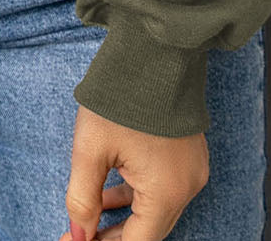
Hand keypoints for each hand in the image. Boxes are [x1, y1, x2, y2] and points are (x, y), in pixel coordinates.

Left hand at [60, 105, 208, 239]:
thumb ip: (82, 198)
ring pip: (155, 209)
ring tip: (89, 216)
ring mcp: (192, 170)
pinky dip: (136, 194)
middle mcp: (187, 187)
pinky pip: (163, 187)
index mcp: (167, 192)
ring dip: (123, 216)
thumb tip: (78, 234)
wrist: (153, 49)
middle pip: (148, 230)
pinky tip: (109, 192)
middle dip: (112, 236)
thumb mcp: (91, 148)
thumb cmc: (120, 96)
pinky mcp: (188, 154)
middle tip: (78, 235)